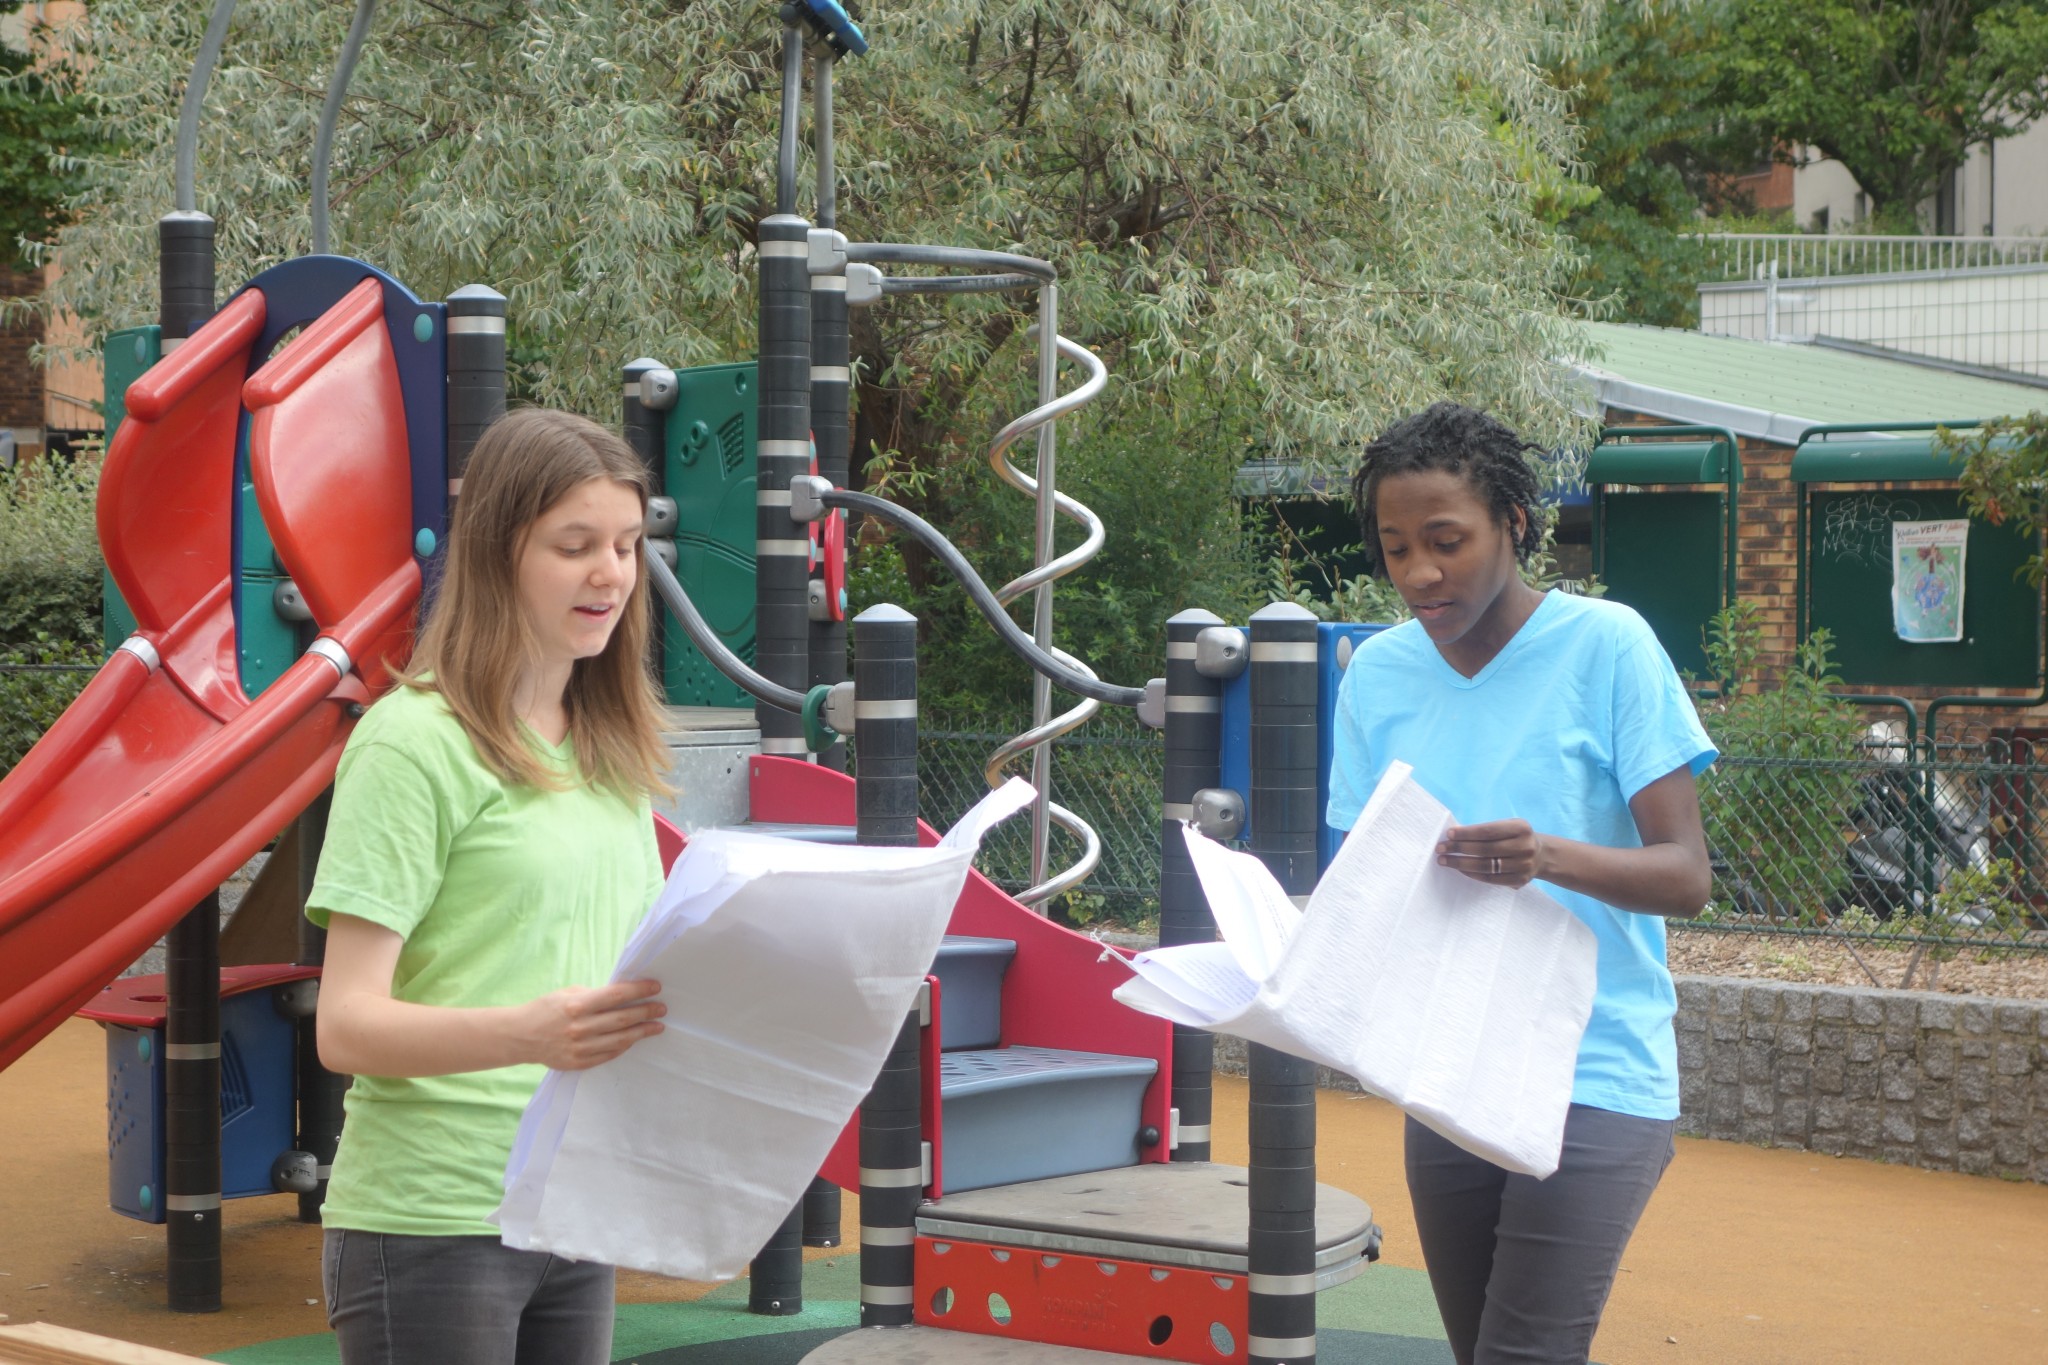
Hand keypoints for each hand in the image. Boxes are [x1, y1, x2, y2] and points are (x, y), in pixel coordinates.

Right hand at [513, 979, 664, 1070]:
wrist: (521, 1036)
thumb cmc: (546, 1009)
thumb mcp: (568, 994)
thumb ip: (594, 996)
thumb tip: (623, 996)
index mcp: (577, 1005)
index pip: (616, 996)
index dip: (639, 991)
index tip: (656, 988)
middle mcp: (580, 1027)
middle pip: (622, 1019)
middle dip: (647, 1012)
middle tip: (662, 1008)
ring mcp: (580, 1048)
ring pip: (620, 1040)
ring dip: (642, 1032)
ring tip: (657, 1026)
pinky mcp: (579, 1063)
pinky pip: (608, 1055)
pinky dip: (624, 1047)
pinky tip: (634, 1040)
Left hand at [1436, 819, 1545, 888]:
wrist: (1541, 855)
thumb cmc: (1515, 837)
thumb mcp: (1508, 827)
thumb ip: (1486, 830)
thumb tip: (1454, 836)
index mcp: (1521, 828)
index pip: (1488, 831)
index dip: (1466, 833)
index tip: (1448, 834)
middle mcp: (1525, 846)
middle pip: (1485, 849)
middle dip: (1459, 848)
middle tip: (1440, 849)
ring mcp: (1524, 865)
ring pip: (1486, 866)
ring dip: (1461, 863)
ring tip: (1444, 860)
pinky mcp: (1520, 880)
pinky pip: (1490, 878)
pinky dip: (1472, 874)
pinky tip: (1460, 870)